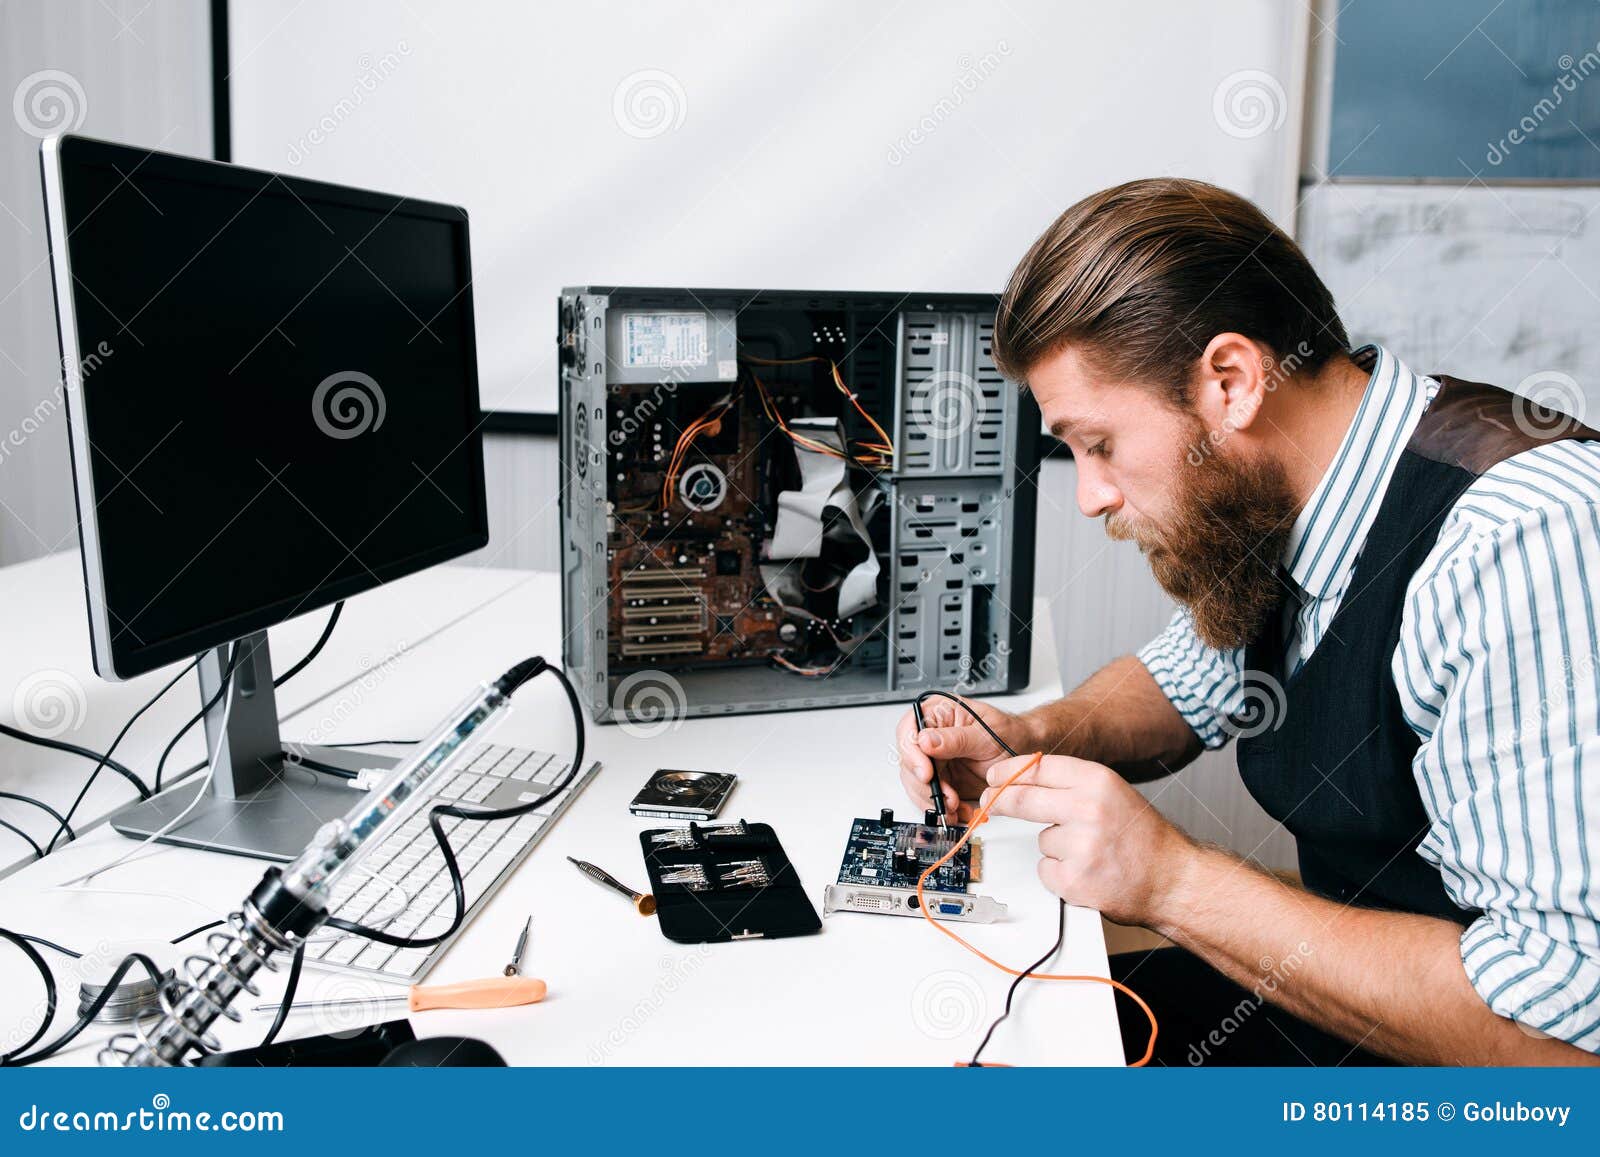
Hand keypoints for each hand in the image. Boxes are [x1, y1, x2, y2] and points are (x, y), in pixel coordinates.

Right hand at [897, 696, 1034, 822]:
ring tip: (954, 808)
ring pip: (916, 784)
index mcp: (937, 714)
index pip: (909, 731)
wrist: (1022, 751)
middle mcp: (930, 736)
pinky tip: (958, 811)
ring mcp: (934, 759)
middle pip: (909, 763)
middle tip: (944, 798)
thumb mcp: (984, 735)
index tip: (926, 773)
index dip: (912, 754)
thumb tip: (925, 740)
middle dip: (925, 786)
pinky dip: (942, 809)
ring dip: (933, 801)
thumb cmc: (1007, 734)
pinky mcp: (940, 779)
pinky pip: (930, 797)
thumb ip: (955, 738)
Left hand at [979, 754, 1194, 928]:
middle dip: (1000, 801)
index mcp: (1098, 782)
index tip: (994, 776)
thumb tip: (1025, 778)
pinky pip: (1046, 870)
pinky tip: (1086, 871)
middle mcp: (1088, 809)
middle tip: (992, 802)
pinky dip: (1060, 874)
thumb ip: (1073, 784)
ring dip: (1055, 849)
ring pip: (1041, 840)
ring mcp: (1080, 845)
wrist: (1172, 879)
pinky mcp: (1074, 878)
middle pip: (1023, 799)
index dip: (1009, 771)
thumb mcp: (1113, 793)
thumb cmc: (1144, 838)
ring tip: (1089, 852)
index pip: (1038, 768)